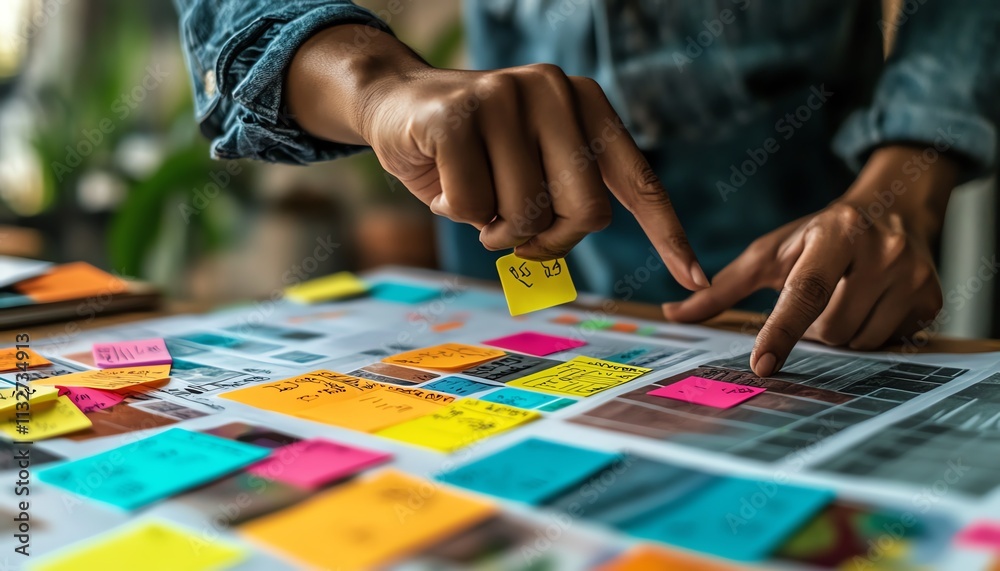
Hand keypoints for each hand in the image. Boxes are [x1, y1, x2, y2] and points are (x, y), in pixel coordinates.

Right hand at [287, 26, 708, 290]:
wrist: (396, 101)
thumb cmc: (473, 151)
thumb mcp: (529, 171)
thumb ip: (562, 201)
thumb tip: (575, 241)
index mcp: (586, 107)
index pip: (637, 181)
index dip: (667, 235)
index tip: (693, 281)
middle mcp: (556, 92)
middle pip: (586, 213)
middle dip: (548, 241)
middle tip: (514, 233)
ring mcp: (506, 96)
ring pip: (523, 216)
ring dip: (492, 227)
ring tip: (473, 192)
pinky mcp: (458, 113)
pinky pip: (474, 205)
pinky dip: (456, 211)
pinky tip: (443, 179)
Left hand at [663, 146, 957, 375]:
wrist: (893, 207)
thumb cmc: (818, 235)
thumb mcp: (771, 252)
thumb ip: (723, 287)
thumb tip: (673, 313)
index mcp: (835, 235)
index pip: (804, 292)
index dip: (781, 332)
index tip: (762, 365)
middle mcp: (881, 252)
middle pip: (832, 329)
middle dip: (814, 329)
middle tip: (817, 302)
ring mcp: (913, 276)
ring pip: (861, 342)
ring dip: (841, 334)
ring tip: (841, 301)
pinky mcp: (933, 298)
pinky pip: (890, 343)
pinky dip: (870, 334)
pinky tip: (868, 305)